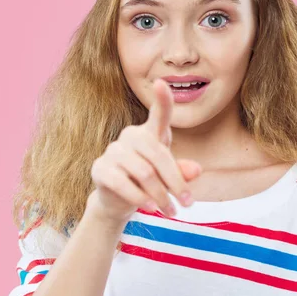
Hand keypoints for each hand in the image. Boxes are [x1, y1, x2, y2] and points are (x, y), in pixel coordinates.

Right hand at [86, 79, 201, 224]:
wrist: (119, 202)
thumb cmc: (149, 183)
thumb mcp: (169, 178)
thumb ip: (181, 172)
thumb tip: (196, 170)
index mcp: (150, 134)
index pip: (158, 115)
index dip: (161, 99)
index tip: (161, 83)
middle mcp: (130, 137)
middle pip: (158, 155)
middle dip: (176, 182)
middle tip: (188, 204)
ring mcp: (113, 151)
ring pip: (143, 172)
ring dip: (161, 196)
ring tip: (171, 212)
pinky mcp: (100, 169)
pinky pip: (123, 183)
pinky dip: (140, 198)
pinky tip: (151, 208)